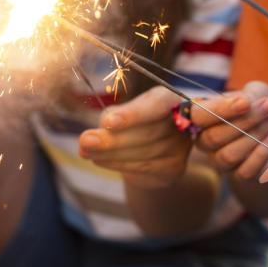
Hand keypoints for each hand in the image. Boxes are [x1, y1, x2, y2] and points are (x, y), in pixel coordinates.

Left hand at [78, 87, 192, 188]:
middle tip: (84, 141)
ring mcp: (181, 147)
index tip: (108, 122)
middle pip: (147, 133)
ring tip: (85, 151)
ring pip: (143, 153)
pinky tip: (99, 160)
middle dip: (112, 139)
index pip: (157, 104)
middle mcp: (182, 121)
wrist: (151, 148)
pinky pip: (143, 168)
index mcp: (170, 98)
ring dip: (110, 154)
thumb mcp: (124, 112)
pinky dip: (117, 164)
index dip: (133, 114)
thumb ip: (113, 117)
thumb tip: (90, 137)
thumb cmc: (134, 121)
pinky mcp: (175, 168)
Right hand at [192, 81, 267, 180]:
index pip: (198, 116)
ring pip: (227, 156)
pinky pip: (243, 172)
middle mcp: (205, 139)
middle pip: (212, 138)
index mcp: (203, 116)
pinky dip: (261, 155)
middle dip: (244, 122)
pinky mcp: (238, 175)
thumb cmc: (265, 106)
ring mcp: (219, 160)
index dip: (220, 110)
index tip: (245, 103)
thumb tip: (246, 104)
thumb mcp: (259, 92)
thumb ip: (249, 96)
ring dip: (254, 137)